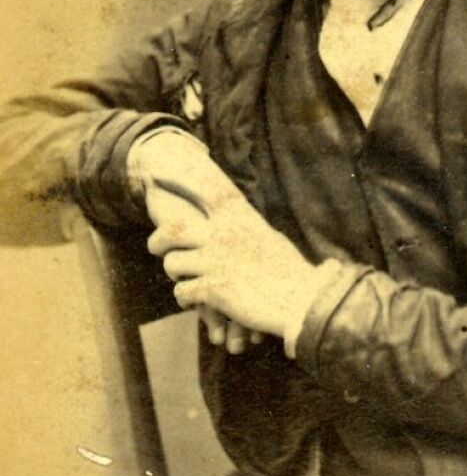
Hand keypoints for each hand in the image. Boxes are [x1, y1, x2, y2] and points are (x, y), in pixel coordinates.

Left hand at [129, 129, 314, 337]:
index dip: (178, 181)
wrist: (303, 300)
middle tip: (156, 248)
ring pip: (173, 264)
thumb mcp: (268, 238)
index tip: (154, 174)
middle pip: (173, 229)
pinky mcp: (213, 288)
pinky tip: (197, 302)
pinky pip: (182, 292)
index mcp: (239, 218)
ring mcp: (216, 261)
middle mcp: (223, 234)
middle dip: (158, 239)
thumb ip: (245, 228)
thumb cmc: (290, 270)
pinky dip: (187, 298)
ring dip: (177, 275)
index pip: (205, 191)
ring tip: (187, 283)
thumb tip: (238, 222)